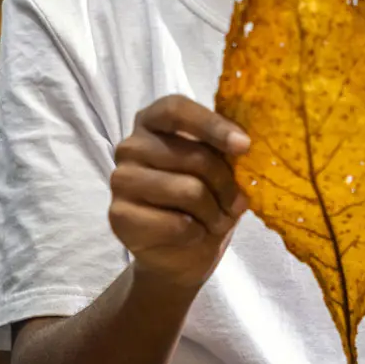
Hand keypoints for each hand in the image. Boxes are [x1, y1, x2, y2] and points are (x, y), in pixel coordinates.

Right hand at [109, 96, 249, 290]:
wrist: (181, 254)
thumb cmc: (203, 202)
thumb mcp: (220, 170)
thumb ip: (225, 150)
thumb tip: (246, 142)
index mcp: (153, 122)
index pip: (177, 109)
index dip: (212, 125)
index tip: (244, 145)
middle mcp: (131, 146)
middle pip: (193, 155)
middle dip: (226, 185)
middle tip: (238, 203)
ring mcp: (121, 180)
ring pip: (188, 190)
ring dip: (214, 212)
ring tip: (217, 221)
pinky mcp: (119, 215)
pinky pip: (175, 223)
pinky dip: (196, 233)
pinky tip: (193, 234)